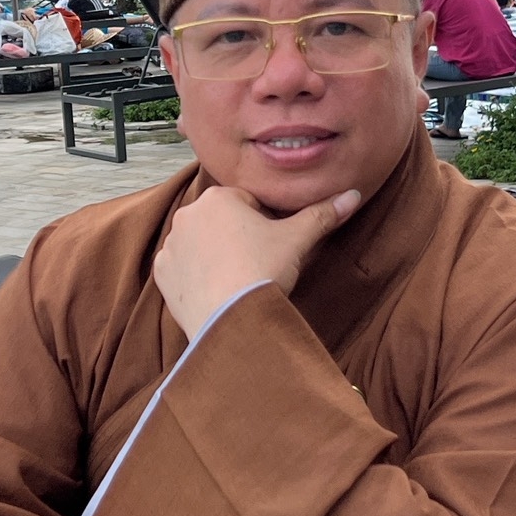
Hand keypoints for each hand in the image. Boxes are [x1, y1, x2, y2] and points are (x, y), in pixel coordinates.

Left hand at [152, 182, 358, 338]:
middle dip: (238, 237)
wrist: (232, 320)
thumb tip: (352, 195)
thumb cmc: (263, 272)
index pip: (248, 204)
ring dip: (215, 255)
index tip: (273, 246)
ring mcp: (171, 245)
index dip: (266, 224)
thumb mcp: (298, 240)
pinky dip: (196, 276)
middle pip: (222, 221)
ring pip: (200, 244)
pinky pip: (182, 268)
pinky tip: (216, 290)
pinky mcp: (162, 274)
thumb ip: (323, 214)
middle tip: (257, 264)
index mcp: (218, 198)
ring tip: (237, 279)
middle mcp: (188, 215)